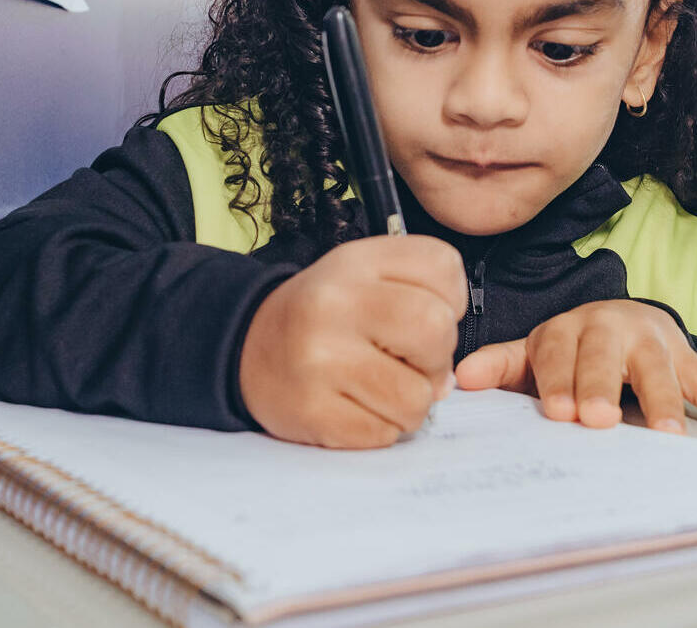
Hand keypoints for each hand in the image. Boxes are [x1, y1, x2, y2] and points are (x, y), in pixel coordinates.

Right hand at [239, 235, 467, 448]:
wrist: (246, 346)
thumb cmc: (322, 314)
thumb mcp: (364, 276)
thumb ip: (421, 296)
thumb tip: (447, 376)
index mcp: (354, 263)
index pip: (442, 268)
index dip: (450, 300)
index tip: (427, 313)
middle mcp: (334, 304)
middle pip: (435, 330)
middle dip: (437, 358)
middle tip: (411, 363)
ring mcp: (320, 360)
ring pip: (416, 397)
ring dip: (411, 403)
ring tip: (380, 388)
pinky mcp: (312, 411)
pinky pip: (384, 433)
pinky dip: (381, 426)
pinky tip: (356, 405)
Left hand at [452, 299, 696, 433]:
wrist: (625, 320)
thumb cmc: (574, 348)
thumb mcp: (536, 352)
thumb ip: (502, 365)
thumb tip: (460, 379)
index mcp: (568, 328)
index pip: (558, 350)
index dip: (557, 380)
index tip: (557, 412)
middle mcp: (611, 328)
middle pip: (606, 356)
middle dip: (602, 386)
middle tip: (599, 419)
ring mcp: (652, 342)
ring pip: (658, 369)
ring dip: (664, 401)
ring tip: (668, 434)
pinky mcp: (685, 358)